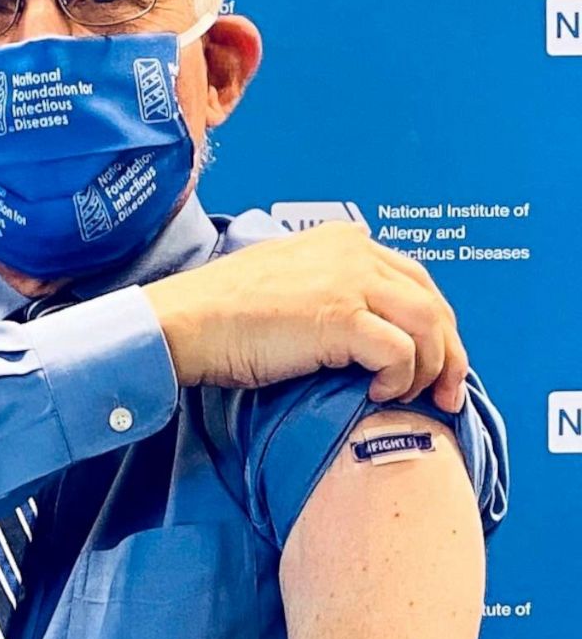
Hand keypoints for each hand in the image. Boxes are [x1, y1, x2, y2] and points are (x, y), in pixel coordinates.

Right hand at [142, 220, 468, 411]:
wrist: (191, 321)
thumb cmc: (227, 310)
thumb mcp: (288, 279)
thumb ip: (329, 285)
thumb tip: (363, 323)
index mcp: (344, 241)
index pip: (416, 280)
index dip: (435, 325)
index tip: (434, 363)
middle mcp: (354, 252)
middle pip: (433, 302)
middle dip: (448, 352)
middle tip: (446, 393)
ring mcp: (350, 281)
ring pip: (429, 326)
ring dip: (430, 369)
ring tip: (411, 397)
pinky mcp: (342, 316)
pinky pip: (401, 353)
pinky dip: (400, 379)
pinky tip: (377, 393)